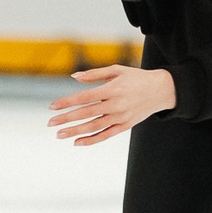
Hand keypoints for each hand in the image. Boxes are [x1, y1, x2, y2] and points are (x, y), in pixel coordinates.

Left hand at [47, 64, 175, 145]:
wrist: (161, 90)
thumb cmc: (136, 77)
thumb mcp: (117, 70)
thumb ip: (94, 74)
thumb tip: (73, 77)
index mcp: (113, 89)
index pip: (84, 97)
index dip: (67, 102)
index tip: (52, 107)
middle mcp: (116, 105)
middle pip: (86, 114)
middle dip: (66, 119)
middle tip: (50, 124)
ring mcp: (121, 117)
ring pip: (94, 127)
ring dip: (75, 132)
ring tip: (59, 134)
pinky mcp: (125, 126)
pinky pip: (106, 135)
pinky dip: (91, 140)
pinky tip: (77, 142)